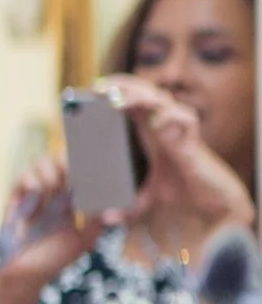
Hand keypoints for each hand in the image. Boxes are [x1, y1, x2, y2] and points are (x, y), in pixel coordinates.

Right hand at [0, 156, 104, 303]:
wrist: (28, 278)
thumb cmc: (55, 262)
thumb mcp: (83, 240)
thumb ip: (97, 222)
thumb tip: (113, 205)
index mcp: (70, 203)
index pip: (76, 174)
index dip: (81, 166)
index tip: (89, 165)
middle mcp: (51, 197)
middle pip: (58, 163)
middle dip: (65, 163)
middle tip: (71, 170)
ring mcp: (32, 198)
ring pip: (39, 165)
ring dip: (48, 169)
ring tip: (54, 183)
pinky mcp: (15, 203)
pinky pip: (20, 180)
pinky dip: (30, 179)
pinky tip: (38, 188)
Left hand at [101, 74, 256, 242]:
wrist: (211, 199)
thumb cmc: (179, 189)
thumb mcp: (145, 199)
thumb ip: (126, 207)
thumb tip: (105, 218)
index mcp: (149, 131)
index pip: (132, 99)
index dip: (116, 90)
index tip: (92, 89)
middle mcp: (163, 125)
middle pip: (144, 93)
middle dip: (123, 86)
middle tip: (100, 89)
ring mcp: (179, 130)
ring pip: (161, 101)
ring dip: (139, 98)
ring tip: (116, 103)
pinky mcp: (193, 140)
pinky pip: (185, 119)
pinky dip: (169, 118)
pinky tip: (153, 124)